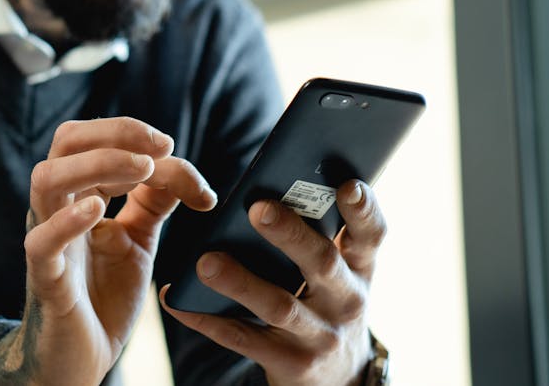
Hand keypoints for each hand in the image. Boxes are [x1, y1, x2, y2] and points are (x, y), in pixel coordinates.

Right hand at [0, 117, 216, 385]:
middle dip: (115, 133)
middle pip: (66, 142)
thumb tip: (181, 168)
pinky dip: (67, 221)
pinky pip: (42, 243)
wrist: (82, 360)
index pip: (95, 138)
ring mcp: (47, 240)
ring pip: (47, 179)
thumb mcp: (137, 241)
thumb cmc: (103, 296)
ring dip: (97, 164)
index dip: (136, 134)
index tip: (174, 150)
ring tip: (141, 169)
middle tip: (160, 147)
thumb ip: (154, 203)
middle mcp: (57, 207)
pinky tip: (98, 211)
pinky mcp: (46, 280)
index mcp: (79, 193)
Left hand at [160, 179, 384, 385]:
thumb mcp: (341, 272)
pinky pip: (243, 338)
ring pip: (279, 305)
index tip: (348, 184)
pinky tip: (177, 300)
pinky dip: (207, 319)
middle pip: (322, 262)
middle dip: (290, 235)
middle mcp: (347, 300)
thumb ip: (320, 232)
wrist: (340, 377)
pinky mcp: (292, 364)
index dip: (363, 209)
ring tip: (206, 262)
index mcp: (358, 267)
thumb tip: (276, 182)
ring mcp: (321, 335)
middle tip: (257, 209)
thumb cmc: (328, 300)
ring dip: (240, 282)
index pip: (371, 234)